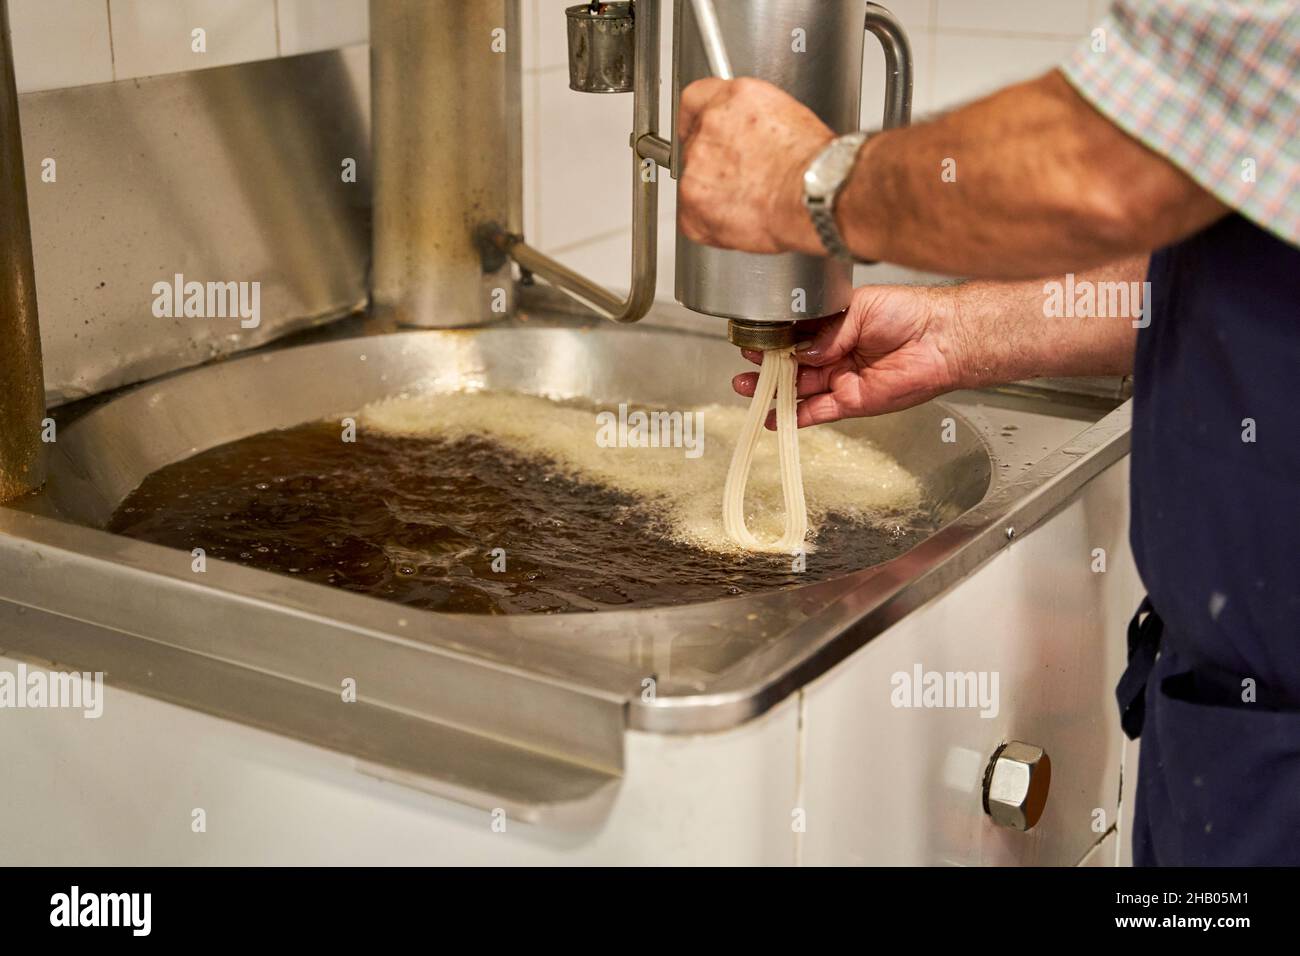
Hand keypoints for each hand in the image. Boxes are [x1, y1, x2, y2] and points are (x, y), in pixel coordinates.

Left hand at [676, 77, 832, 255]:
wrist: (816, 194)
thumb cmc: (815, 164)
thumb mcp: (786, 118)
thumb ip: (751, 122)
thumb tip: (745, 136)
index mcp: (733, 98)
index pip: (694, 100)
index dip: (698, 121)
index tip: (700, 132)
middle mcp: (709, 126)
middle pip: (693, 144)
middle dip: (713, 164)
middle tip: (741, 180)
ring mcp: (695, 166)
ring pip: (692, 182)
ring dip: (713, 194)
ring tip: (749, 202)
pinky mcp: (691, 204)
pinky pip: (692, 218)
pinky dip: (711, 225)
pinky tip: (740, 219)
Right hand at [732, 285, 967, 427]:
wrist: (942, 338)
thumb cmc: (909, 313)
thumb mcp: (859, 310)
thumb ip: (826, 332)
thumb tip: (800, 350)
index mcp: (835, 326)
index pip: (796, 334)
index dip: (774, 338)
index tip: (753, 338)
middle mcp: (835, 353)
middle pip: (792, 364)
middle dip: (765, 366)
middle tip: (744, 367)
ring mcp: (841, 379)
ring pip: (799, 388)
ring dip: (773, 390)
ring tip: (746, 389)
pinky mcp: (851, 401)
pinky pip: (817, 411)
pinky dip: (794, 415)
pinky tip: (774, 416)